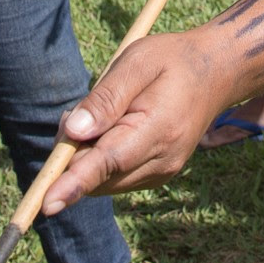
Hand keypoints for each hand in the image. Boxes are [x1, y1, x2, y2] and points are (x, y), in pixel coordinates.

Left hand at [44, 31, 234, 213]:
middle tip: (77, 113)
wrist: (215, 72)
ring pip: (106, 180)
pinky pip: (118, 176)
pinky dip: (103, 159)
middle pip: (100, 175)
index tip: (48, 203)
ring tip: (101, 114)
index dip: (74, 182)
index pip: (108, 162)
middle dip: (74, 153)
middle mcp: (162, 160)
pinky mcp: (159, 174)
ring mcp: (163, 171)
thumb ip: (105, 97)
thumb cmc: (172, 59)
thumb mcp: (137, 61)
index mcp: (158, 129)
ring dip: (88, 156)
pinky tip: (113, 127)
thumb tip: (74, 132)